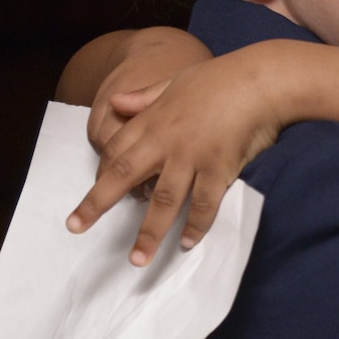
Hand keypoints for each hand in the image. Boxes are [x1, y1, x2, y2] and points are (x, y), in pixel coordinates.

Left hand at [66, 44, 292, 265]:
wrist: (262, 80)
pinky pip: (205, 204)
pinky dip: (196, 226)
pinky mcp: (220, 168)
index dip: (100, 176)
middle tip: (76, 227)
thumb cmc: (221, 78)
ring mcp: (193, 157)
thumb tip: (115, 103)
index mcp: (153, 120)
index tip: (90, 199)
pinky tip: (187, 244)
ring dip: (149, 232)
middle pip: (125, 175)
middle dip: (97, 203)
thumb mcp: (175, 81)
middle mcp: (167, 141)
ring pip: (164, 200)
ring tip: (138, 260)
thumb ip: (144, 96)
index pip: (115, 151)